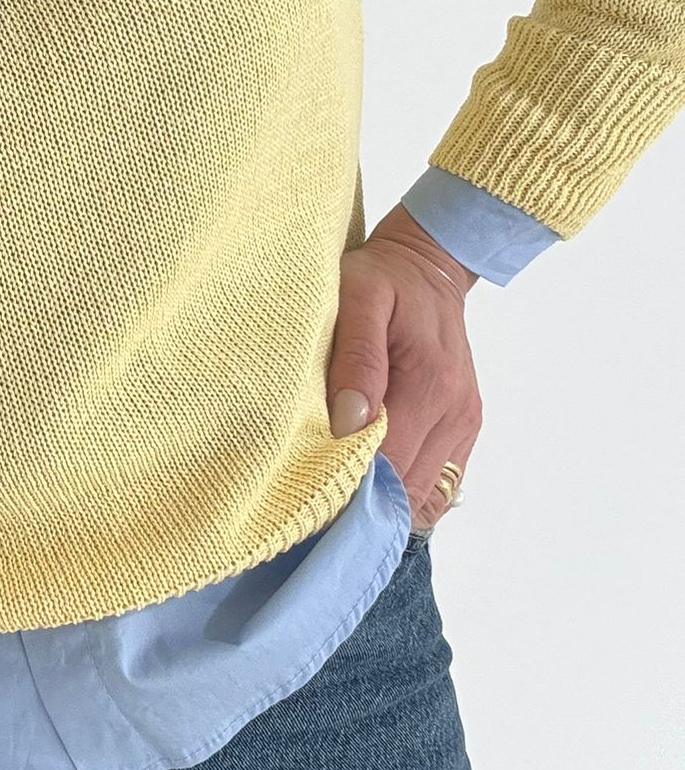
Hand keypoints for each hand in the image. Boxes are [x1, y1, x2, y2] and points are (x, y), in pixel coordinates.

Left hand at [325, 202, 483, 531]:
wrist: (429, 266)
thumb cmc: (384, 277)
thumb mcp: (358, 297)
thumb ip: (356, 358)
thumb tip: (350, 423)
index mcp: (431, 385)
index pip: (389, 466)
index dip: (346, 487)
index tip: (305, 492)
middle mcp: (456, 414)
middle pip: (407, 492)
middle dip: (360, 503)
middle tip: (311, 500)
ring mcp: (464, 425)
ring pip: (424, 498)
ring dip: (382, 503)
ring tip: (338, 493)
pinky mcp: (463, 430)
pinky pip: (437, 486)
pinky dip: (404, 494)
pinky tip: (371, 483)